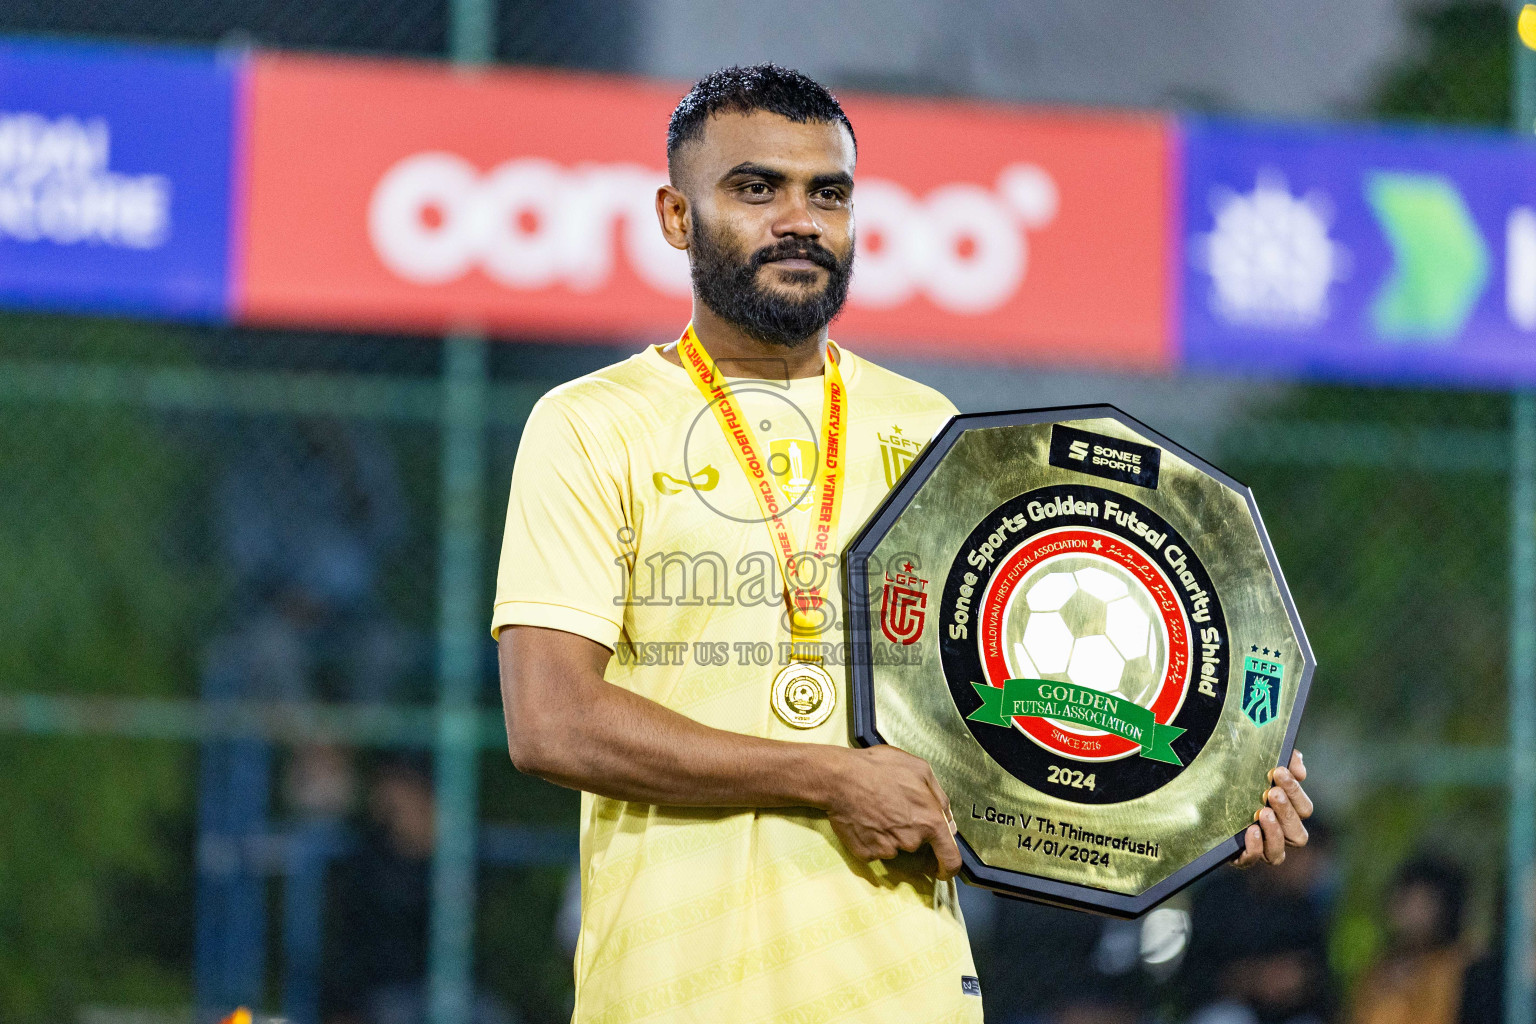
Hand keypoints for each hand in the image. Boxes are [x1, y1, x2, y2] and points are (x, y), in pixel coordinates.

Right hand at [825, 745, 962, 879]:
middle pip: (919, 848)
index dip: (949, 867)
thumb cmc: (877, 769)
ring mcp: (888, 850)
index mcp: (930, 821)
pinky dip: (873, 838)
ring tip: (878, 809)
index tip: (944, 868)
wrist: (839, 778)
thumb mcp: (920, 769)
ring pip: (897, 848)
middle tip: (896, 811)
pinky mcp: (867, 854)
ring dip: (891, 834)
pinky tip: (866, 818)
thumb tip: (948, 819)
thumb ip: (940, 797)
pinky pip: (877, 850)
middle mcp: (911, 840)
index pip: (950, 859)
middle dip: (912, 834)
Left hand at [1234, 749, 1312, 867]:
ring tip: (1263, 813)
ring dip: (1274, 832)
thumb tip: (1300, 771)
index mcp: (1287, 813)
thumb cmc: (1240, 777)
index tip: (1279, 771)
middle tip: (1272, 793)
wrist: (1201, 794)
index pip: (1304, 809)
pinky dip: (1254, 848)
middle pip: (1298, 834)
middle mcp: (1278, 834)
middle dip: (1287, 812)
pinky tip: (1250, 831)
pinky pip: (1252, 859)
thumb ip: (1286, 760)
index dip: (1295, 791)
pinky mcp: (1240, 855)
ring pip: (1278, 853)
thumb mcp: (1260, 762)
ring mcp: (1259, 848)